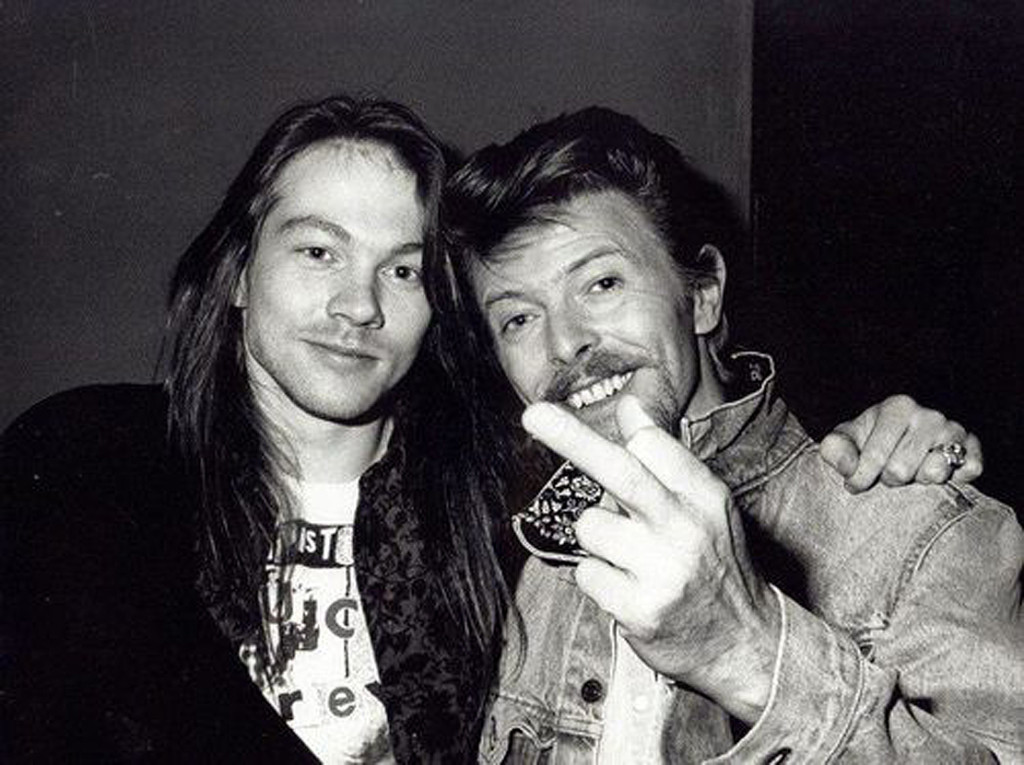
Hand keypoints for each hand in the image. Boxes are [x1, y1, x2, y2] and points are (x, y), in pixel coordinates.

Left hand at [522, 395, 778, 723]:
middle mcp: (686, 529)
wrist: (745, 644)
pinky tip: (627, 587)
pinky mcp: (640, 610)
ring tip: (629, 557)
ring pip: (591, 527)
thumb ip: (666, 458)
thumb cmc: (714, 563)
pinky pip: (586, 573)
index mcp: (704, 497)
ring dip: (597, 538)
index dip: (621, 437)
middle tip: (533, 416)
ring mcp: (663, 572)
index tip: (583, 418)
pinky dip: (597, 577)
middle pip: (621, 472)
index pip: (651, 445)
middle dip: (572, 439)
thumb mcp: (706, 506)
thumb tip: (629, 406)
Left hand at [820, 394, 982, 492]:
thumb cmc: (866, 443)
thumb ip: (834, 450)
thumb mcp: (844, 442)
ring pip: (934, 473)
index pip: (875, 456)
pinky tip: (934, 474)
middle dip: (889, 480)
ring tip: (910, 471)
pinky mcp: (975, 449)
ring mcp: (955, 431)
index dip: (860, 478)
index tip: (853, 484)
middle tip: (886, 472)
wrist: (899, 444)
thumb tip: (848, 467)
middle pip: (901, 470)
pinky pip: (967, 473)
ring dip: (917, 481)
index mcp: (897, 406)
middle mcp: (930, 414)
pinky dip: (952, 480)